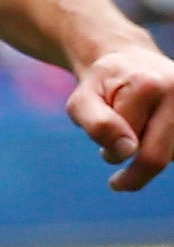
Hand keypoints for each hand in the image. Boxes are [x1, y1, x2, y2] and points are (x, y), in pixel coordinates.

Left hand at [68, 44, 173, 190]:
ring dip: (150, 157)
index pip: (128, 140)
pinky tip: (155, 141)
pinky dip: (166, 153)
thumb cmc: (102, 87)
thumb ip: (98, 125)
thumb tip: (127, 151)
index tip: (104, 155)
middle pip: (159, 157)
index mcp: (148, 85)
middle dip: (135, 174)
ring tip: (138, 137)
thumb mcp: (82, 101)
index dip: (111, 153)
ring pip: (171, 157)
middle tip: (117, 184)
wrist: (131, 62)